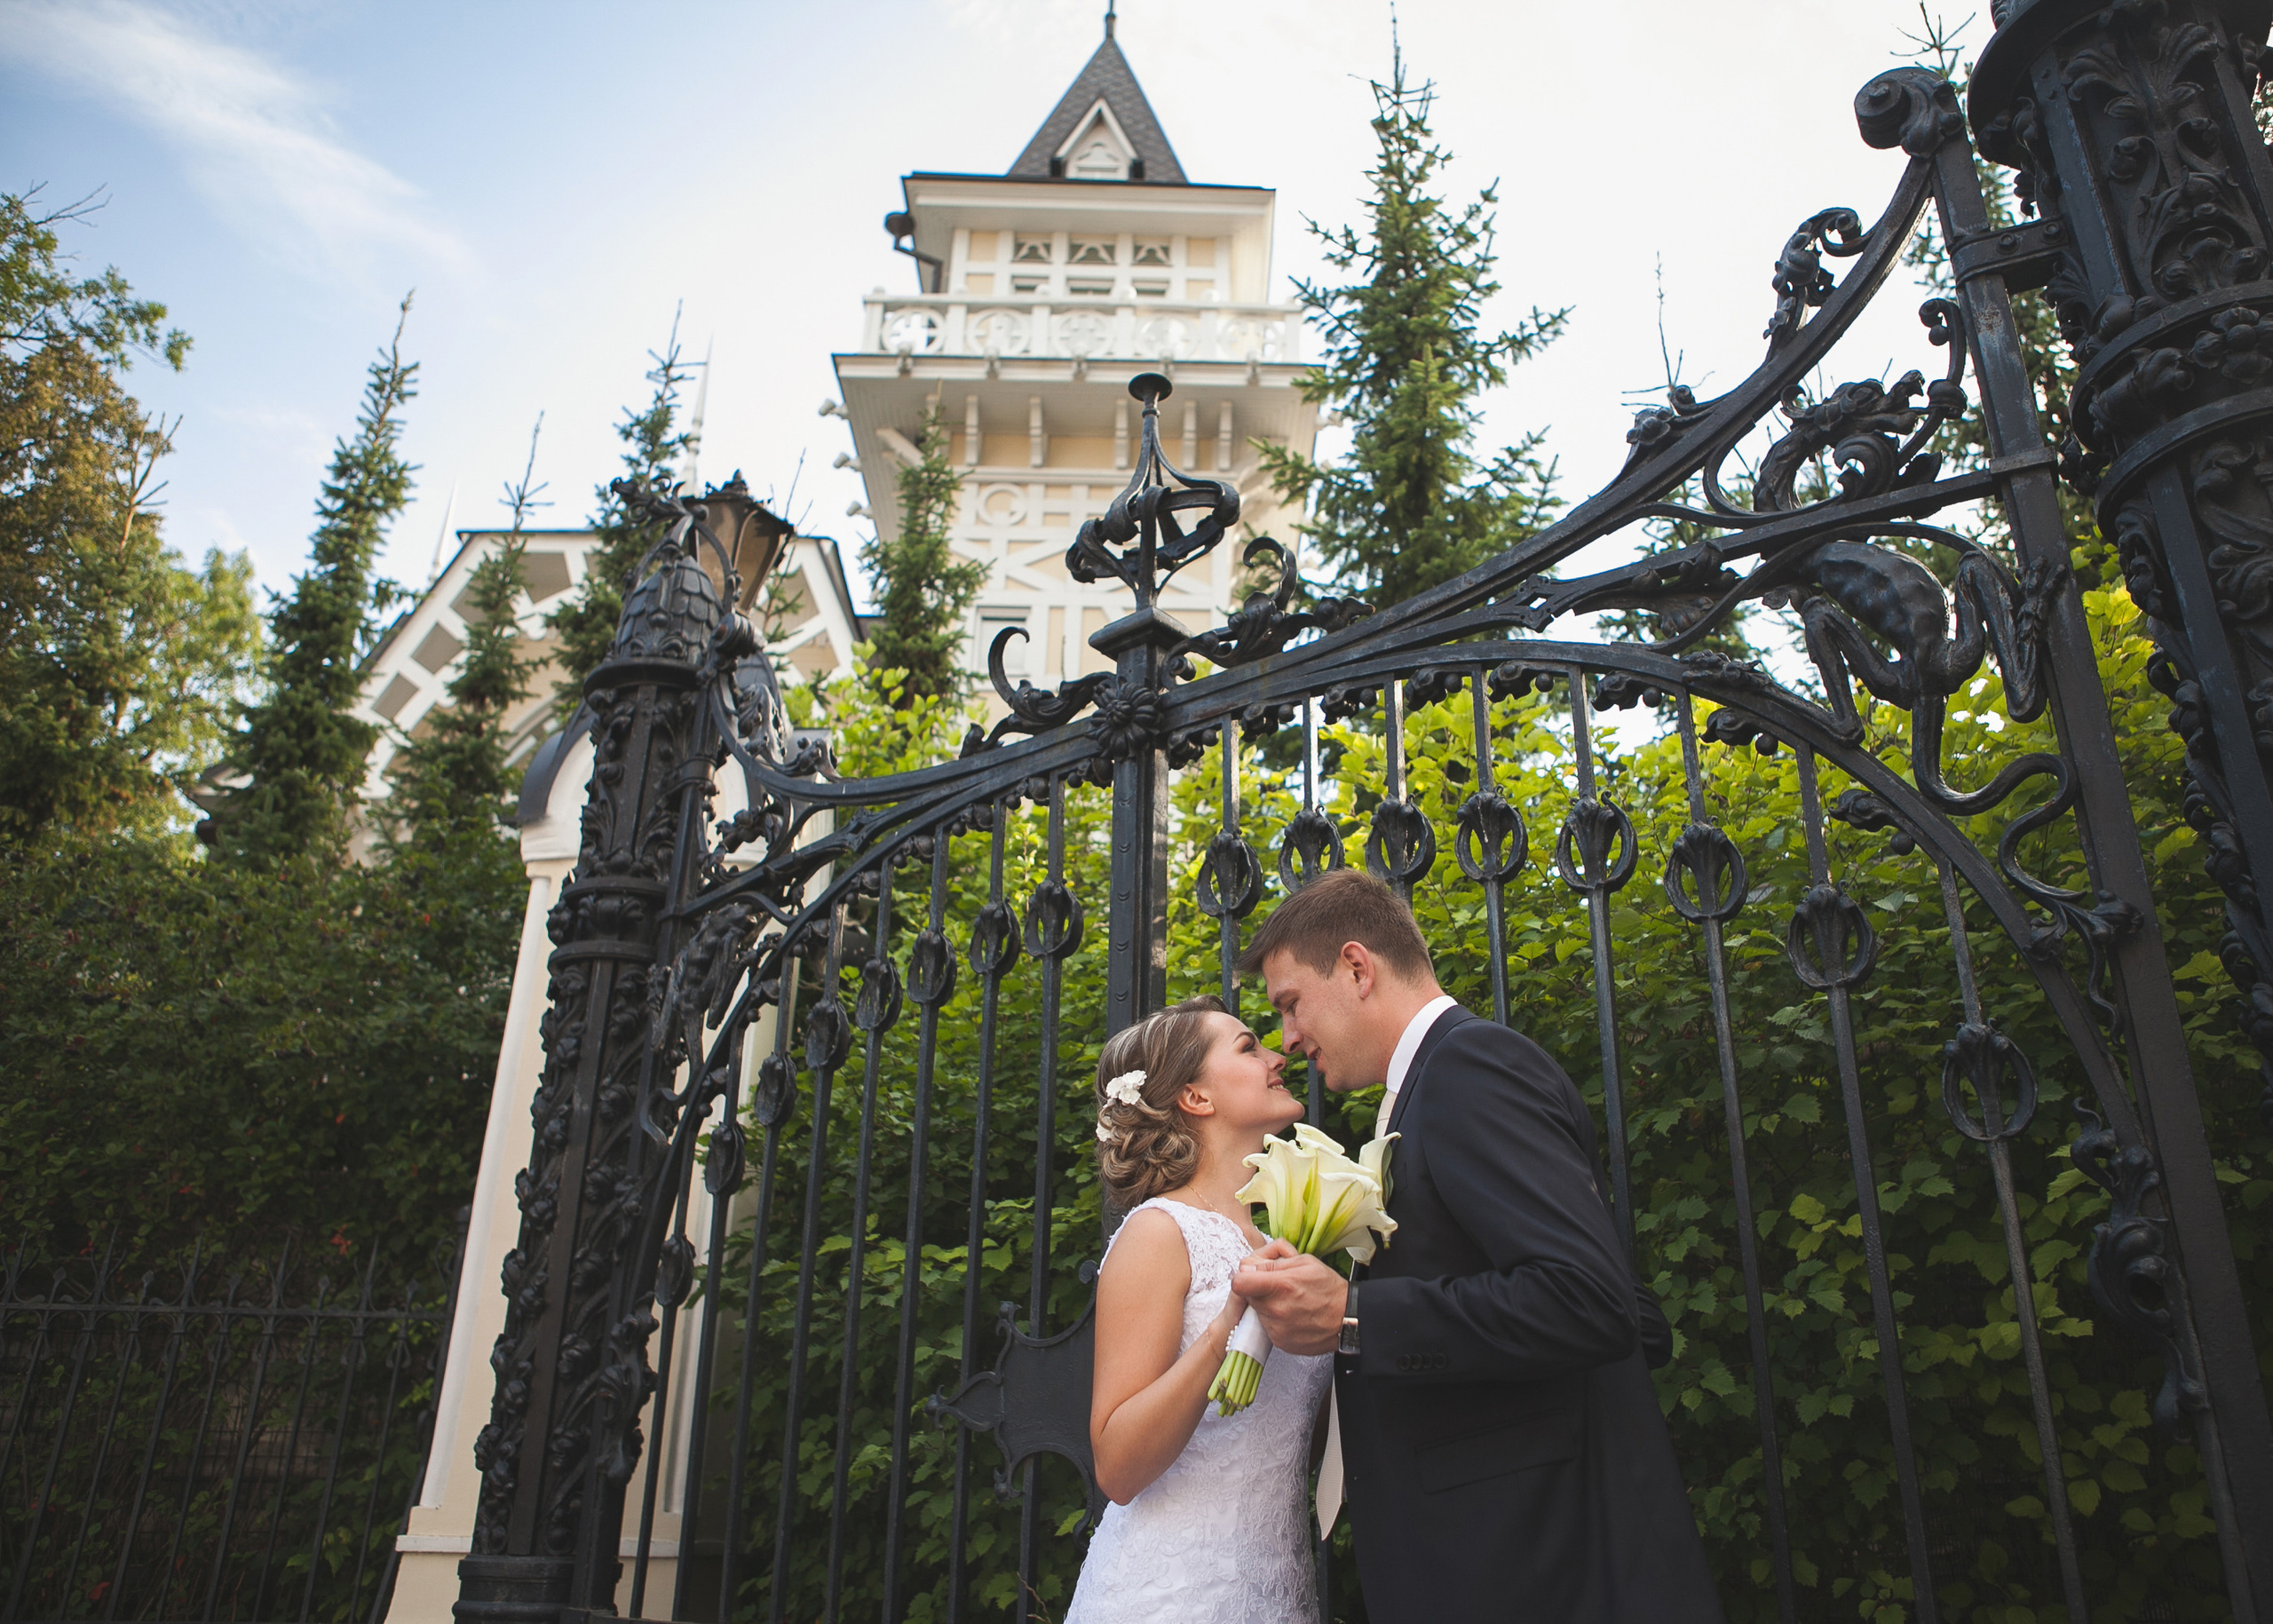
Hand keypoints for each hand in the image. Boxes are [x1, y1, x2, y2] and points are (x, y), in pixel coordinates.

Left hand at [1228, 1245, 1347, 1355]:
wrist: (1348, 1318)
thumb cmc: (1329, 1288)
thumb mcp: (1304, 1262)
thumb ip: (1273, 1263)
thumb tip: (1250, 1267)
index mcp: (1280, 1286)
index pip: (1239, 1283)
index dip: (1243, 1277)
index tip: (1252, 1276)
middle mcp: (1276, 1310)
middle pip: (1249, 1298)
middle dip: (1259, 1290)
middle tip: (1279, 1287)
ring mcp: (1277, 1329)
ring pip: (1259, 1312)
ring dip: (1269, 1306)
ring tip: (1290, 1302)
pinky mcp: (1281, 1342)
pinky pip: (1268, 1327)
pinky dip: (1277, 1321)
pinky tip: (1294, 1316)